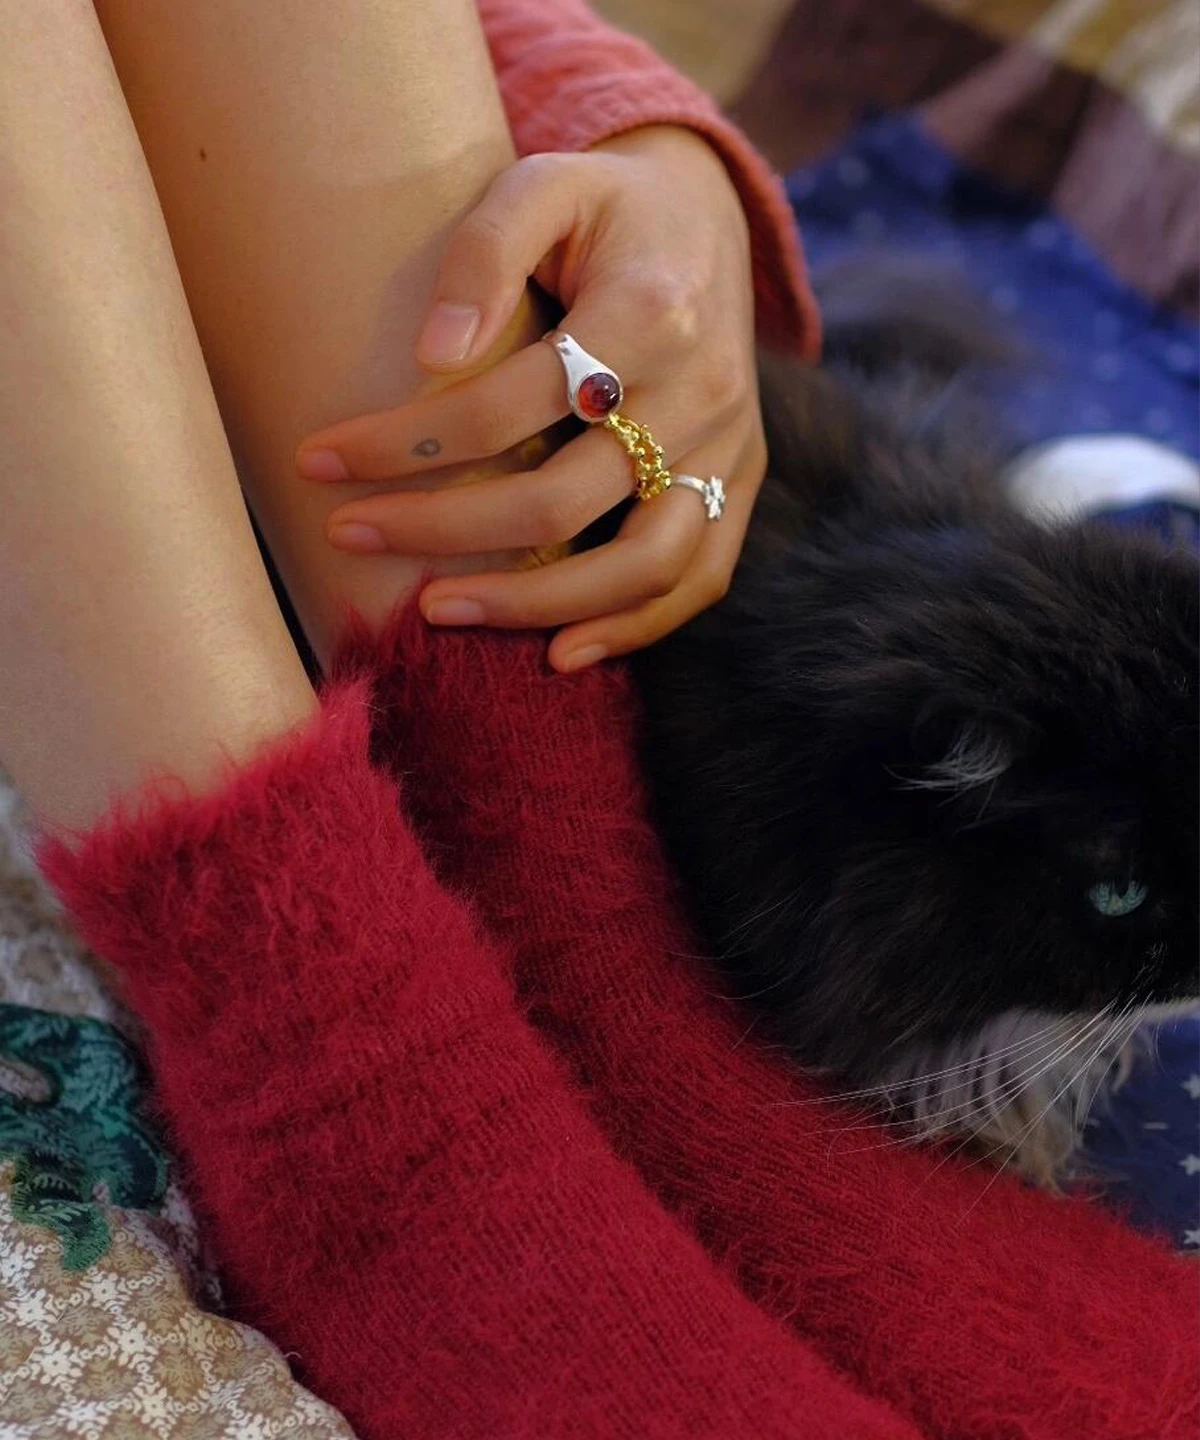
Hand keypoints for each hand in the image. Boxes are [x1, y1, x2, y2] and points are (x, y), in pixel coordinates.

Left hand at [296, 125, 765, 671]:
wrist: (710, 220)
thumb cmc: (604, 208)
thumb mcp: (543, 183)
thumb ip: (484, 252)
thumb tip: (430, 355)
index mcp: (647, 310)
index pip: (505, 404)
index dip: (405, 444)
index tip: (317, 459)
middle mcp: (699, 391)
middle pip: (562, 498)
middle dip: (442, 530)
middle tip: (350, 534)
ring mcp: (726, 448)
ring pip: (639, 563)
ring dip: (531, 602)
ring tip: (438, 613)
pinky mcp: (737, 483)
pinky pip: (698, 577)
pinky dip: (633, 627)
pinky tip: (559, 652)